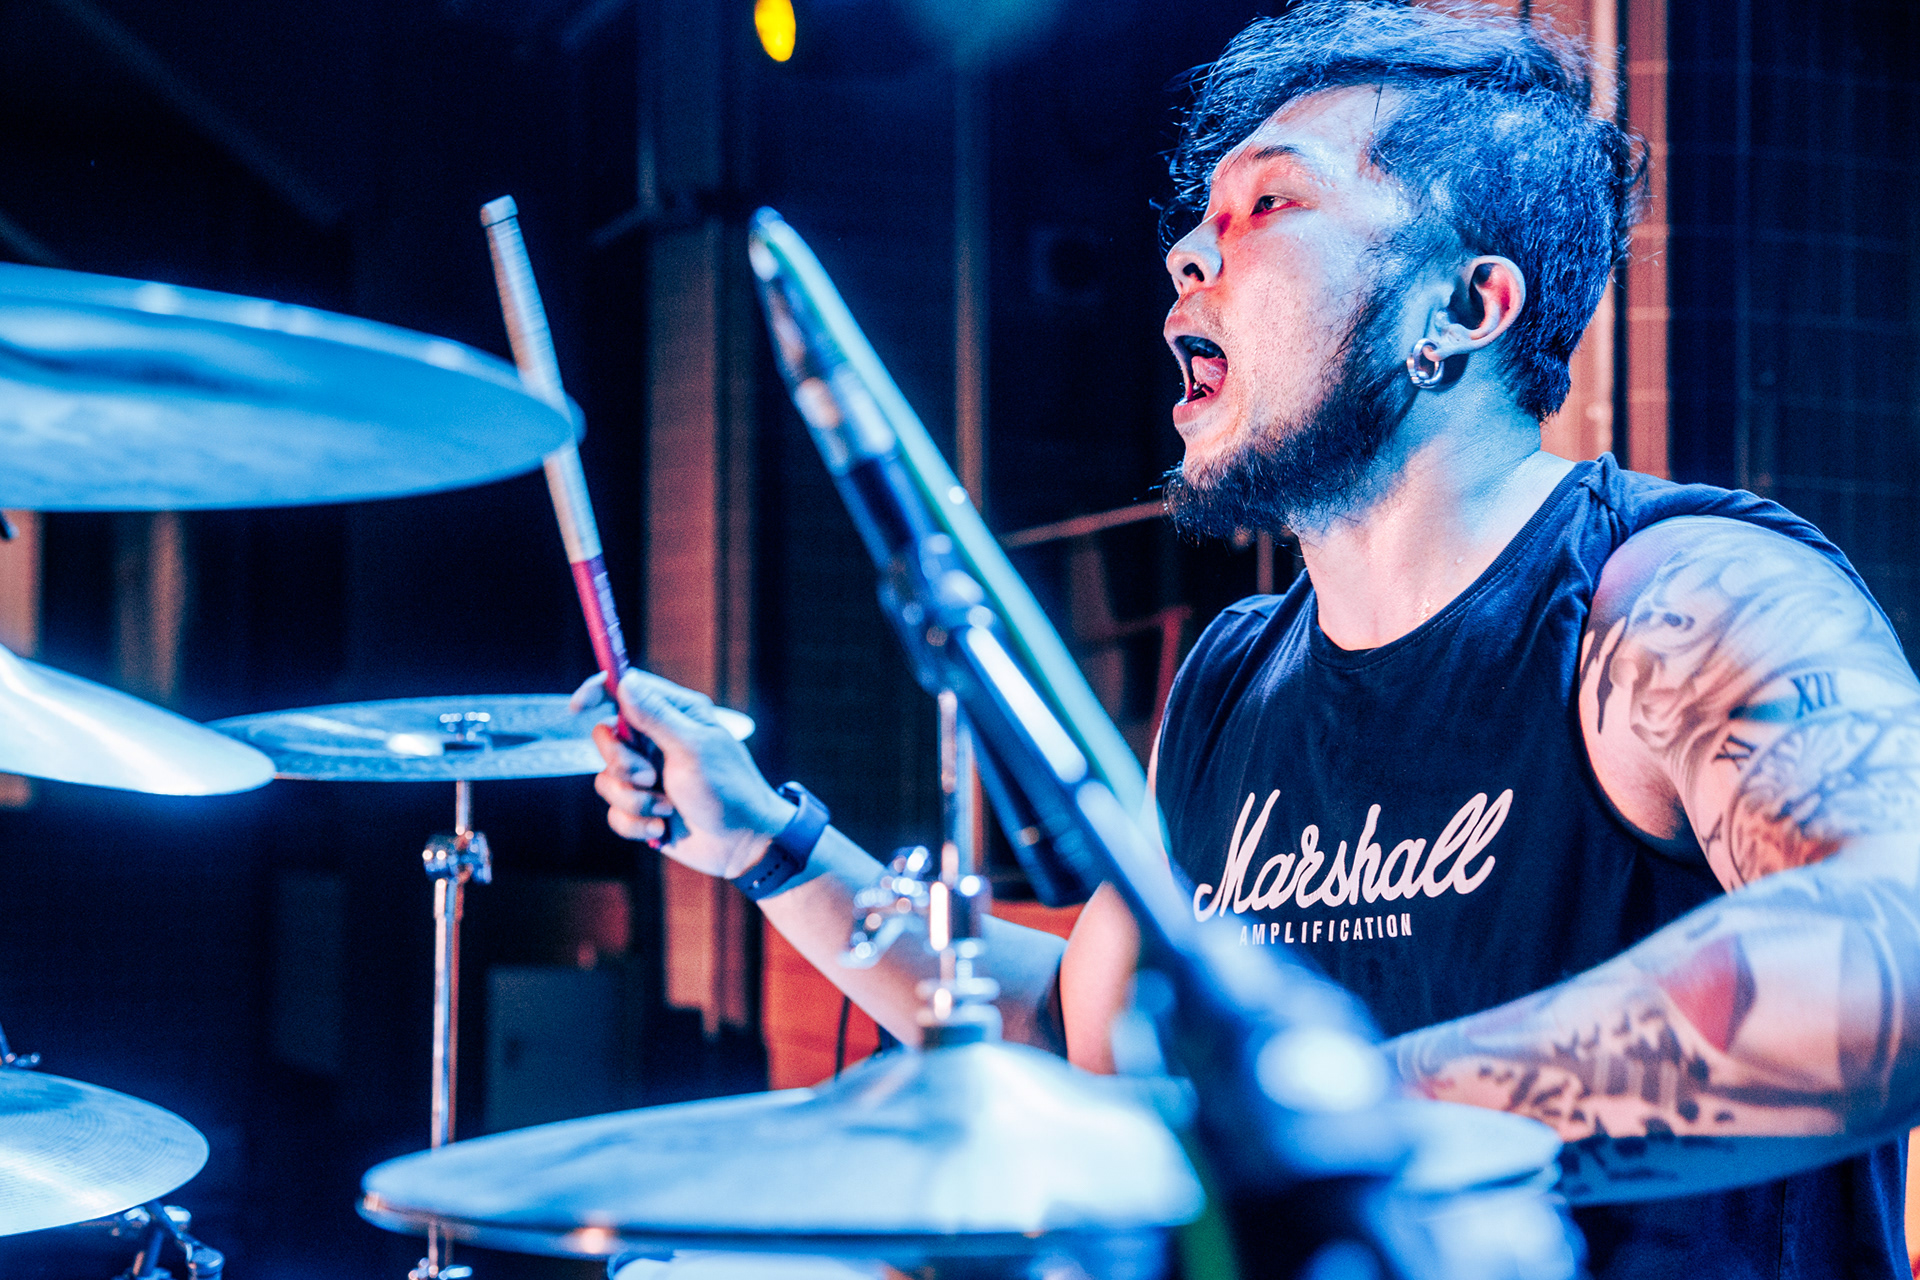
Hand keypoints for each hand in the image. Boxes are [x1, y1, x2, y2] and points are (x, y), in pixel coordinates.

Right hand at [572, 670, 794, 879]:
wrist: (741, 844)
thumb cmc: (728, 790)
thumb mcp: (692, 749)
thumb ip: (656, 717)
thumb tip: (625, 681)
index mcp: (675, 716)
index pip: (626, 690)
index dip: (598, 692)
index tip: (578, 707)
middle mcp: (658, 741)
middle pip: (605, 737)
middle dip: (622, 764)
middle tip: (651, 777)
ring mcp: (648, 776)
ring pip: (606, 779)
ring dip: (634, 800)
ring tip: (667, 807)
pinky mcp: (643, 807)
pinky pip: (614, 812)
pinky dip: (636, 823)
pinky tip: (663, 827)